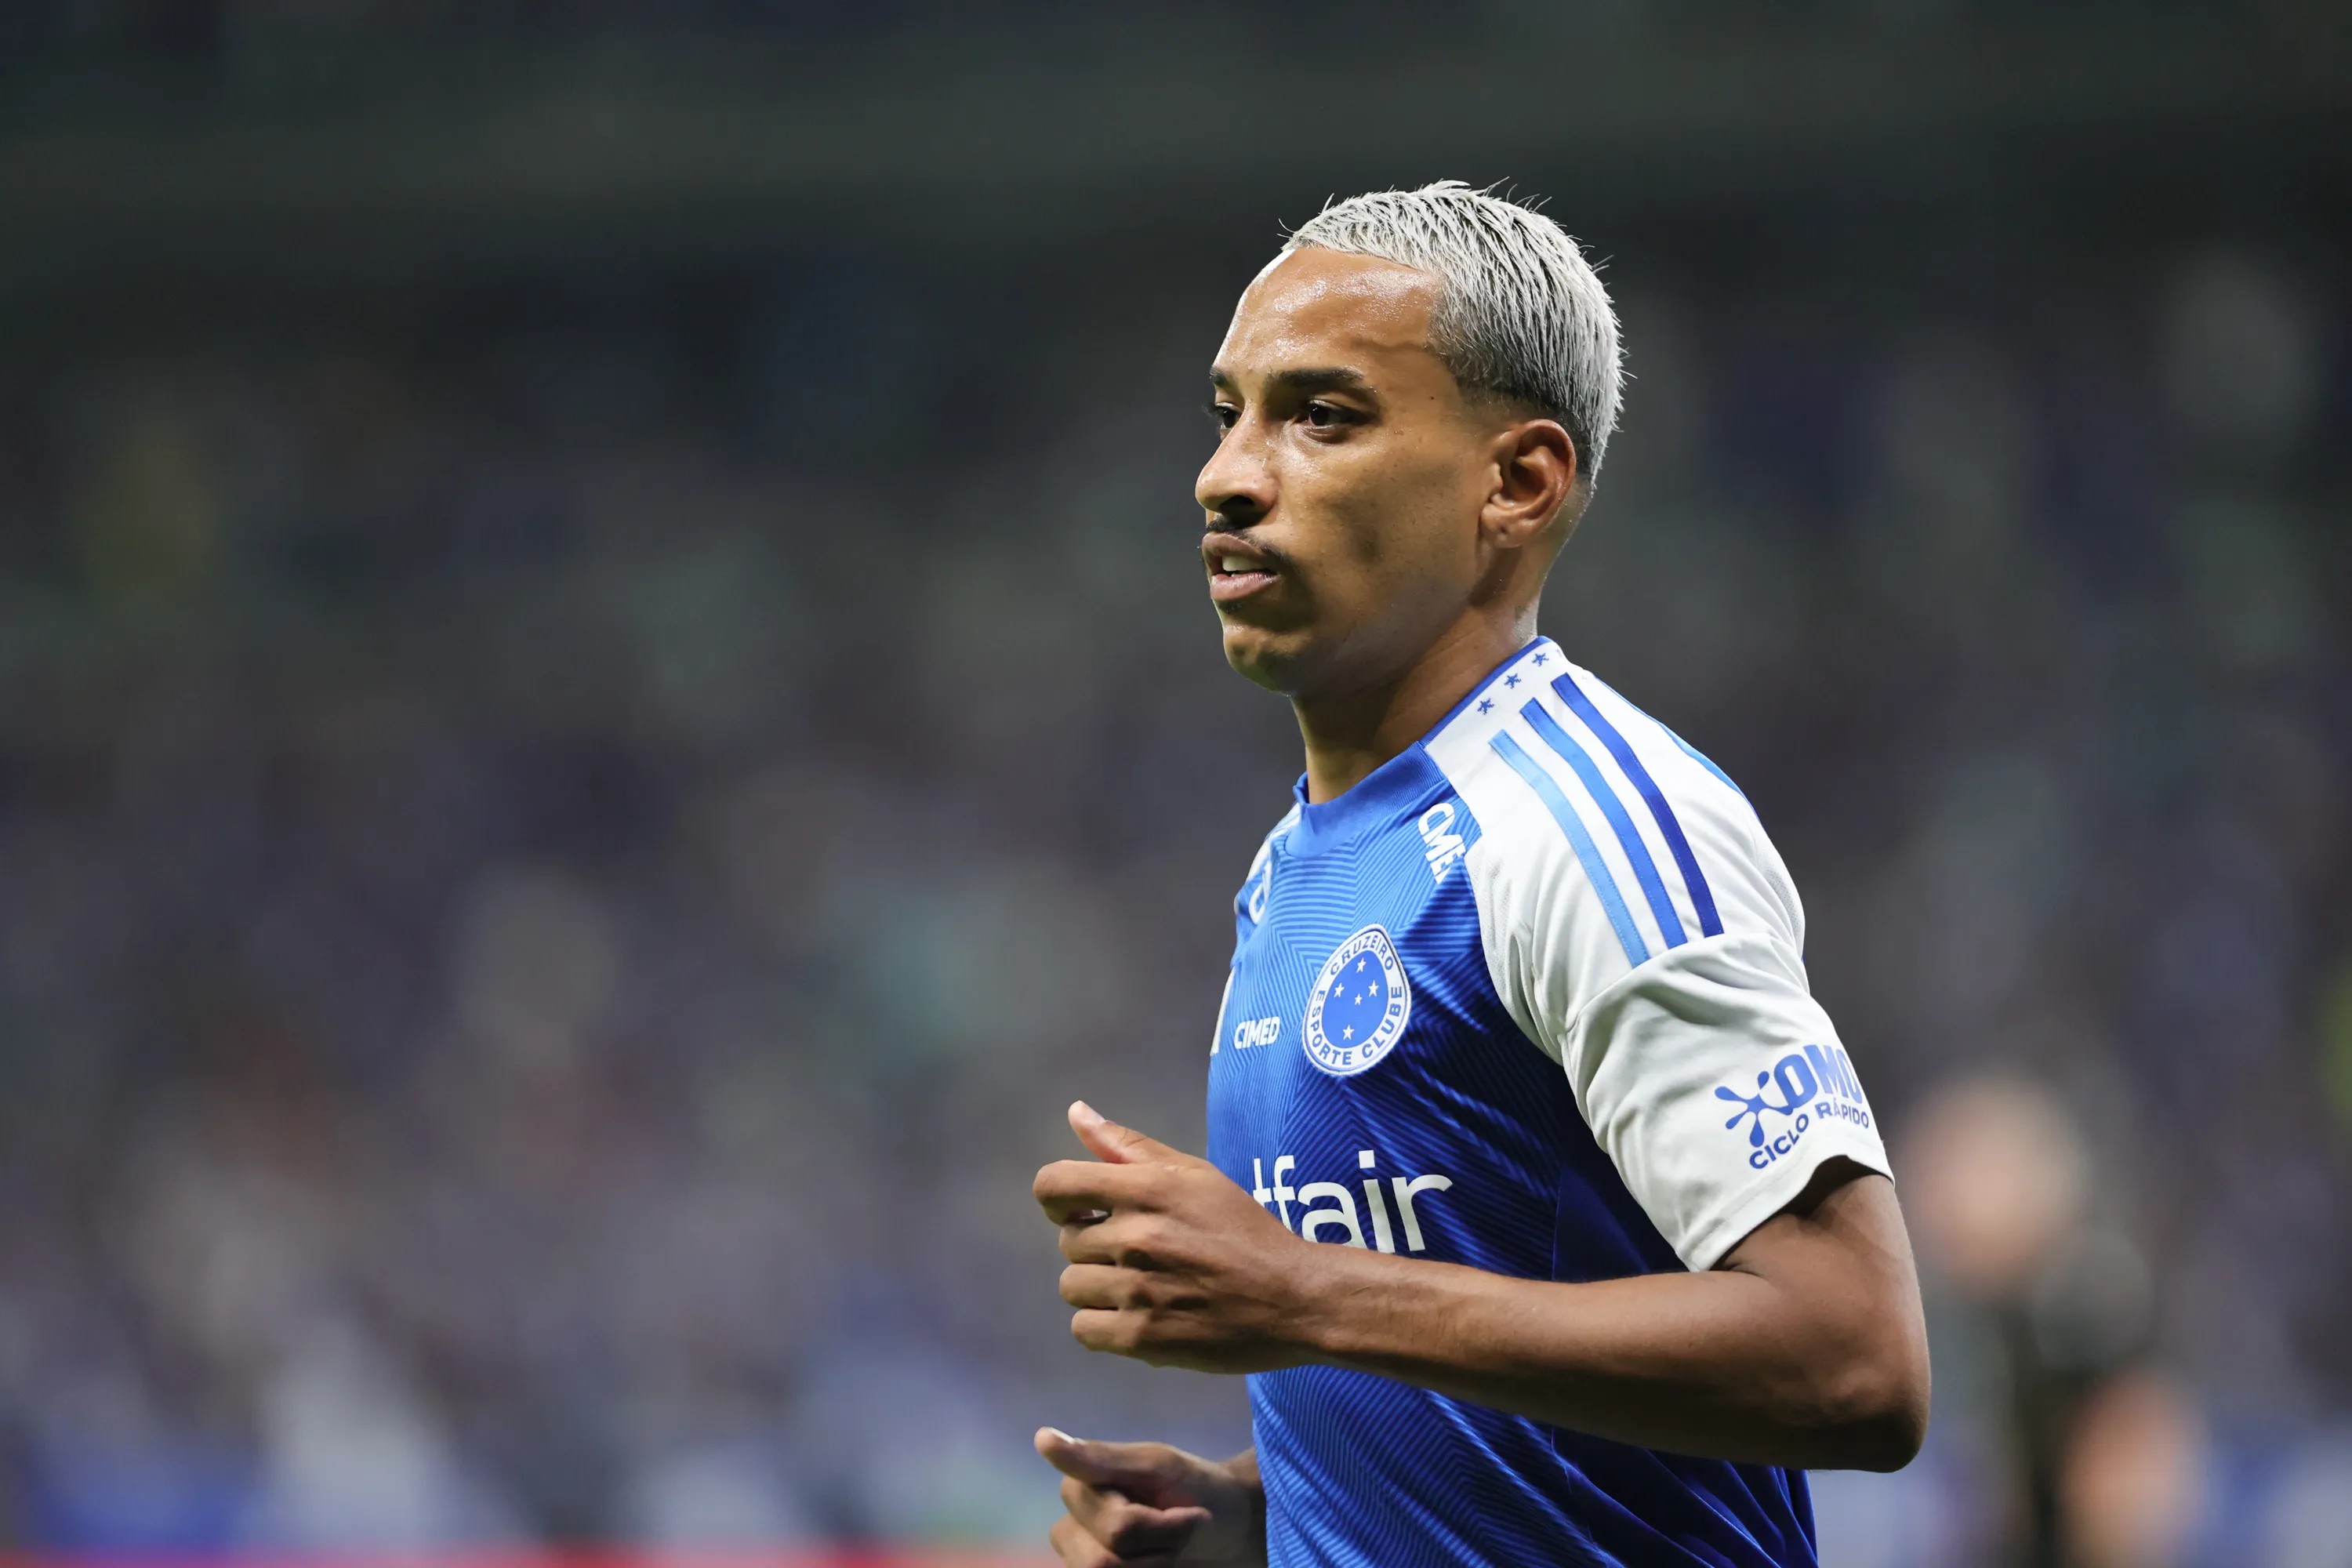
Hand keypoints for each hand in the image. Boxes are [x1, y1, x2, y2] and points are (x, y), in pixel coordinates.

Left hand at [1033, 1101, 1316, 1371]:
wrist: (1294, 1298)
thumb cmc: (1244, 1230)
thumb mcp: (1195, 1175)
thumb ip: (1129, 1147)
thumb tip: (1075, 1113)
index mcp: (1147, 1189)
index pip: (1053, 1185)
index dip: (1058, 1199)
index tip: (1084, 1210)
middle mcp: (1136, 1237)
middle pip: (1067, 1242)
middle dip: (1096, 1246)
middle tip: (1141, 1254)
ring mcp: (1138, 1290)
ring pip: (1071, 1287)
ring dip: (1098, 1288)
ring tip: (1142, 1287)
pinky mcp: (1143, 1337)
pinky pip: (1083, 1329)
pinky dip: (1103, 1325)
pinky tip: (1138, 1316)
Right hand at [1036, 1427, 1264, 1566]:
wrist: (1229, 1529)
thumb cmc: (1198, 1489)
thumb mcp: (1157, 1466)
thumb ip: (1100, 1459)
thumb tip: (1042, 1439)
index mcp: (1078, 1489)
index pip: (1117, 1529)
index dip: (1161, 1528)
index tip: (1188, 1508)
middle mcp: (1071, 1529)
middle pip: (1104, 1564)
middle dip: (1159, 1551)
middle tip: (1182, 1531)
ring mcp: (1081, 1560)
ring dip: (1156, 1566)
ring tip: (1172, 1550)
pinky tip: (1163, 1564)